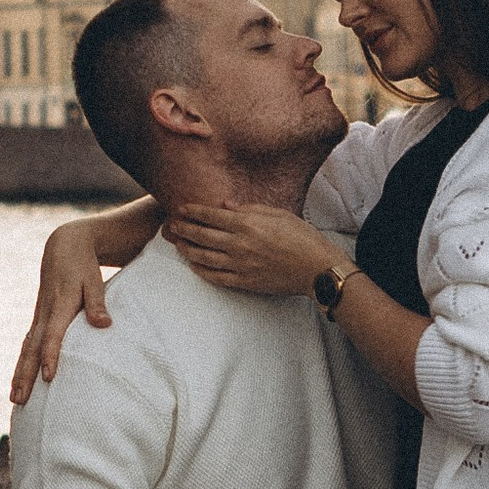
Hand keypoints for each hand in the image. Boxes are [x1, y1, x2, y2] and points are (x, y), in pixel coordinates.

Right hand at [12, 222, 113, 403]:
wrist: (63, 247)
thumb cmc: (83, 266)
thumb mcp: (94, 280)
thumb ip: (97, 303)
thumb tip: (104, 324)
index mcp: (60, 306)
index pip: (53, 336)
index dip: (51, 356)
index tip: (49, 377)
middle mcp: (45, 314)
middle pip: (33, 349)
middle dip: (26, 375)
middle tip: (20, 400)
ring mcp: (39, 317)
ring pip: (27, 350)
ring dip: (20, 374)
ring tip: (16, 399)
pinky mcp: (38, 319)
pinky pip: (27, 345)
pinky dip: (22, 363)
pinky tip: (18, 381)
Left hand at [165, 202, 338, 301]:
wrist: (317, 268)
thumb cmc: (302, 237)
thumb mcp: (278, 214)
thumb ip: (250, 209)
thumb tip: (225, 206)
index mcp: (248, 224)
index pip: (212, 216)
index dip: (194, 211)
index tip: (182, 209)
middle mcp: (240, 244)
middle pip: (202, 235)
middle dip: (184, 229)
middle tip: (171, 225)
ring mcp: (240, 265)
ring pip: (204, 256)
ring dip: (188, 249)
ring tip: (178, 244)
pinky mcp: (245, 282)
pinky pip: (216, 277)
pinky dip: (202, 271)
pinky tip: (194, 265)